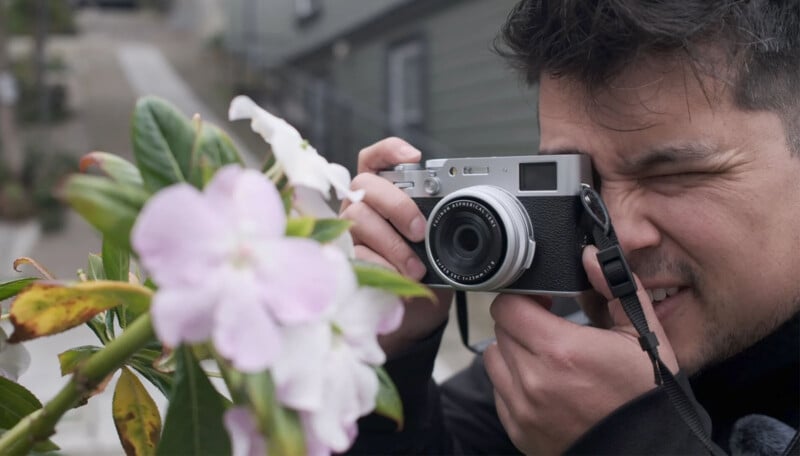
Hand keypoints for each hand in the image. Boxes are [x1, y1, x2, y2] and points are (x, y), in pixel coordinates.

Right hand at [340, 137, 451, 355]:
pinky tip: (398, 280)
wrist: (410, 313)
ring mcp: (348, 232)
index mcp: (382, 194)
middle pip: (366, 184)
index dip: (390, 151)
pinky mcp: (344, 259)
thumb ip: (439, 226)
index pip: (376, 159)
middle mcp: (360, 205)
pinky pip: (357, 255)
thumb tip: (460, 224)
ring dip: (393, 244)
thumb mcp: (435, 244)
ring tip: (416, 268)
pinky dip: (382, 267)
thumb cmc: (421, 268)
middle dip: (397, 204)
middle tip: (421, 230)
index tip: (413, 157)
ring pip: (360, 219)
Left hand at [483, 245, 678, 454]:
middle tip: (551, 328)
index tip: (544, 301)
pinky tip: (544, 384)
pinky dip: (514, 383)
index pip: (508, 306)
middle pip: (501, 329)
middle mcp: (532, 379)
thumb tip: (591, 256)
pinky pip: (499, 391)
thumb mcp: (641, 334)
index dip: (524, 297)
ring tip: (546, 357)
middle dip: (523, 322)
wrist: (645, 450)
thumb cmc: (645, 394)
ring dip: (514, 351)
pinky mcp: (518, 428)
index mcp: (560, 349)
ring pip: (494, 358)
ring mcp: (522, 407)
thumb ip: (614, 288)